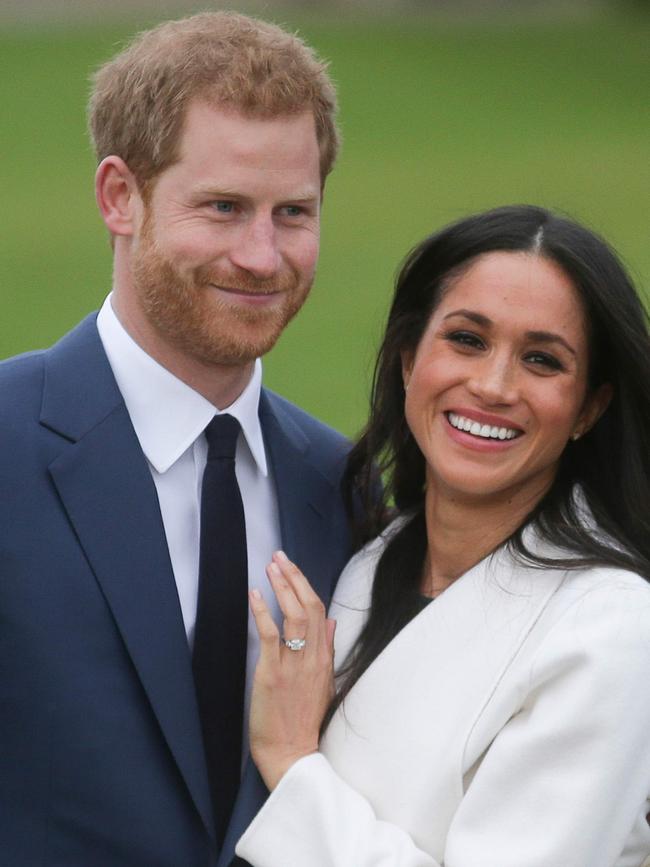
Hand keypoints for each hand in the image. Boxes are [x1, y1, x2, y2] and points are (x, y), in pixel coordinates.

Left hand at [248, 551, 335, 790]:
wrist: (292, 753)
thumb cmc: (304, 720)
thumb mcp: (324, 682)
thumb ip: (327, 649)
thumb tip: (331, 622)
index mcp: (325, 658)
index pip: (320, 610)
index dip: (305, 585)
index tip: (292, 567)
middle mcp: (313, 657)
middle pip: (309, 606)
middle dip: (294, 577)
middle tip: (280, 556)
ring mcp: (294, 664)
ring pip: (294, 615)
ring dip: (282, 587)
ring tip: (270, 567)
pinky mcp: (273, 673)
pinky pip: (271, 635)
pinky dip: (262, 611)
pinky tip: (255, 594)